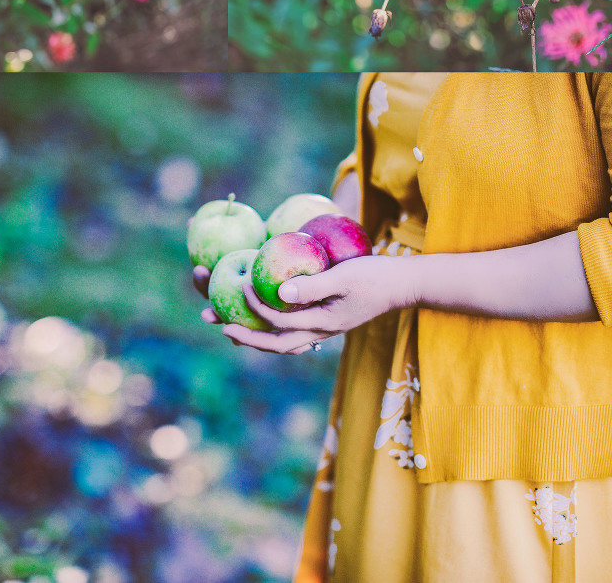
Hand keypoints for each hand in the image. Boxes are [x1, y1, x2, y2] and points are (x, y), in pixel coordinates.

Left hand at [222, 255, 411, 353]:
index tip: (240, 286)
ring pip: (283, 342)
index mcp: (323, 324)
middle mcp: (320, 332)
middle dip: (245, 336)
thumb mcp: (345, 276)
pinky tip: (260, 317)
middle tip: (218, 324)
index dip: (256, 306)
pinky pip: (292, 332)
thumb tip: (279, 291)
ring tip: (230, 327)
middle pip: (275, 344)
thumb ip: (314, 285)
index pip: (280, 321)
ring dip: (255, 336)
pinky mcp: (325, 320)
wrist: (404, 285)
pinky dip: (272, 329)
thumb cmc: (376, 276)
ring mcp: (323, 329)